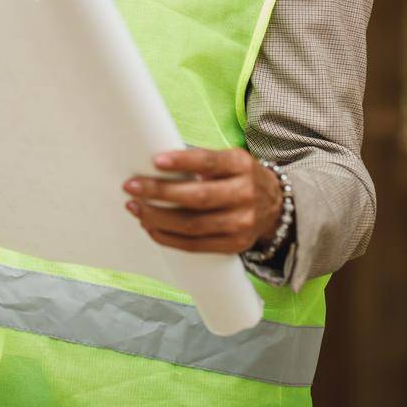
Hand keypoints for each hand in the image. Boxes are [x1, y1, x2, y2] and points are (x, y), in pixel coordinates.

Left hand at [121, 147, 282, 254]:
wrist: (275, 206)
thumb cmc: (239, 177)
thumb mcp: (229, 161)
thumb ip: (200, 162)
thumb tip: (154, 165)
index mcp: (241, 165)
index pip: (209, 162)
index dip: (182, 162)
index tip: (156, 161)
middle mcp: (245, 194)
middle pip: (197, 197)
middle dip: (159, 193)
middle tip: (131, 187)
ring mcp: (242, 223)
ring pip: (192, 225)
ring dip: (157, 218)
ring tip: (136, 208)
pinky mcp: (234, 245)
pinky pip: (195, 245)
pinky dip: (168, 238)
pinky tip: (151, 228)